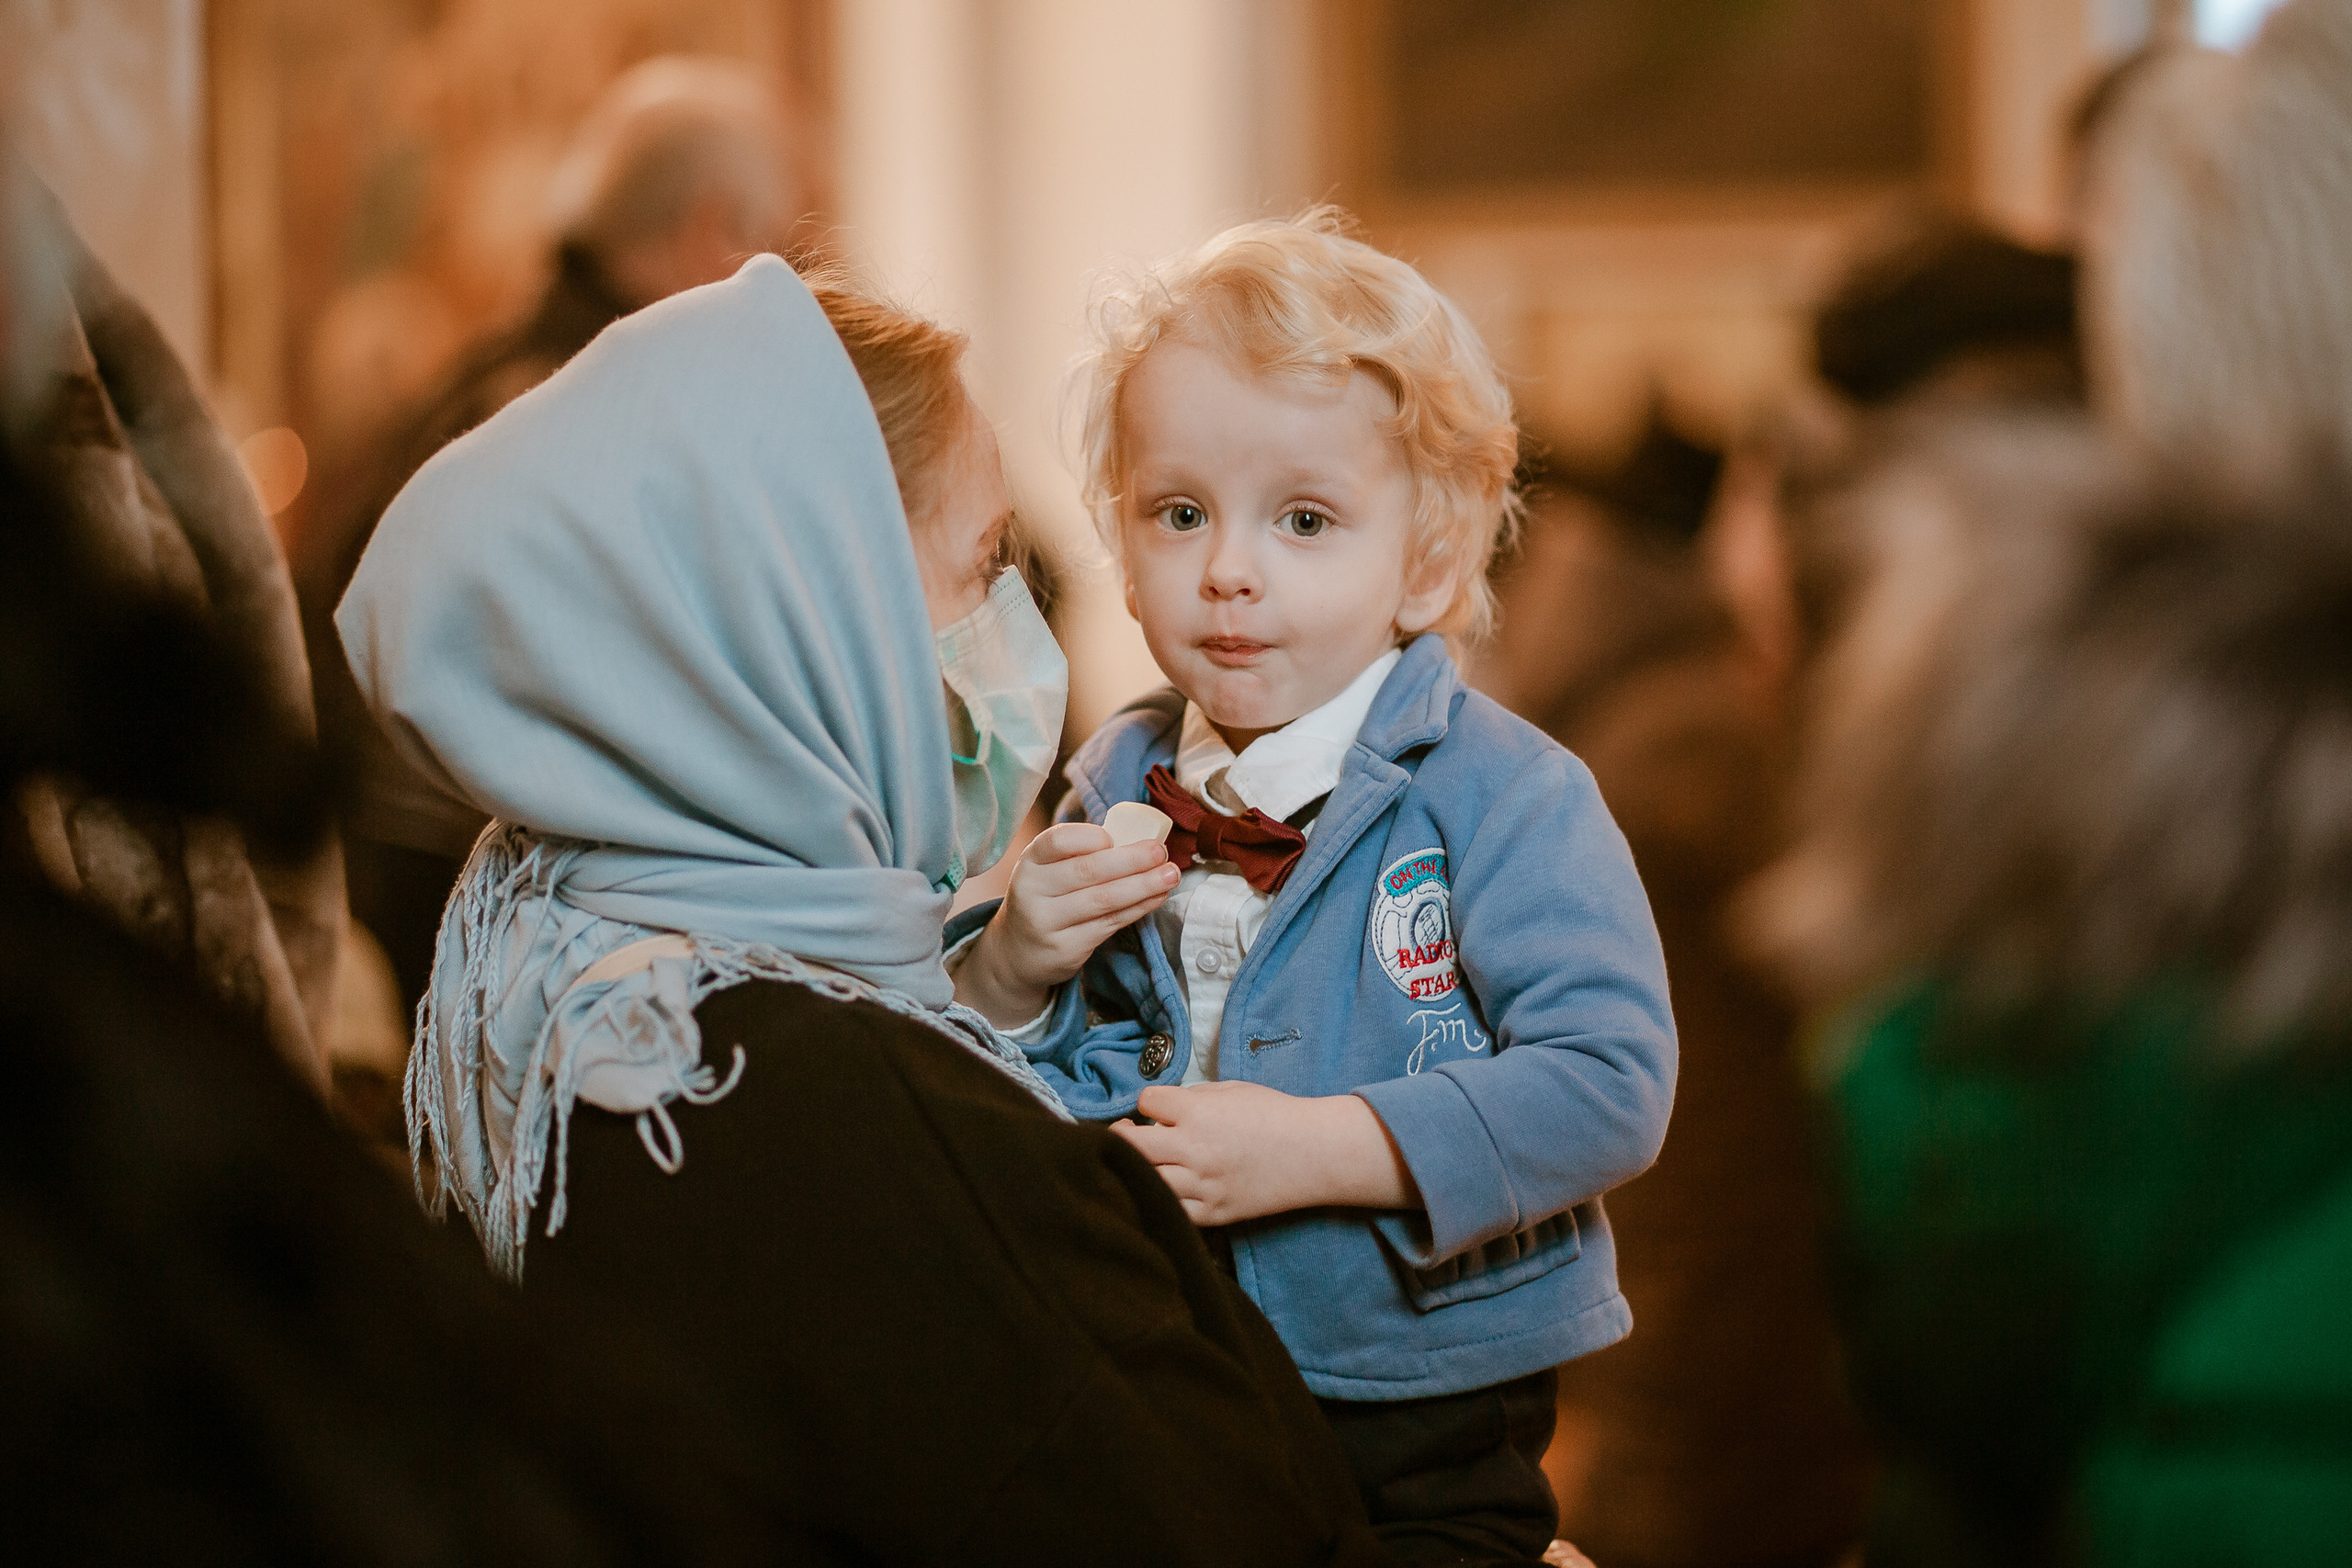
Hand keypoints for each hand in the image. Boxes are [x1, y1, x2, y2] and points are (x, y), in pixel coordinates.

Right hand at [953, 822, 1179, 1027]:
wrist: (1017, 952)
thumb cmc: (1045, 899)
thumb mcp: (1048, 871)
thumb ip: (1081, 856)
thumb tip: (1140, 840)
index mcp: (1030, 862)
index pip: (1057, 841)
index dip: (1090, 837)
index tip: (1114, 838)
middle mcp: (1032, 891)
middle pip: (1088, 871)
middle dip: (1132, 859)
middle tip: (1161, 852)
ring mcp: (1047, 923)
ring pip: (1104, 900)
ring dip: (1144, 885)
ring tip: (1171, 875)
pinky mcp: (1066, 948)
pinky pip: (1110, 923)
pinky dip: (1139, 908)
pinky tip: (1156, 896)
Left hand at [1110, 1081, 1420, 1225]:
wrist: (1314, 1153)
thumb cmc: (1274, 1115)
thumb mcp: (1230, 1090)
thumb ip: (1190, 1097)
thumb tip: (1157, 1110)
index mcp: (1198, 1112)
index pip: (1145, 1101)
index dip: (1147, 1102)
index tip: (1157, 1108)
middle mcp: (1194, 1149)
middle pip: (1128, 1144)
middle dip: (1121, 1136)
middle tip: (1128, 1135)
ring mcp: (1202, 1185)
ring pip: (1141, 1181)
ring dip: (1135, 1169)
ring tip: (1143, 1163)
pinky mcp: (1212, 1213)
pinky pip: (1169, 1211)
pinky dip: (1159, 1199)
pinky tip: (1164, 1188)